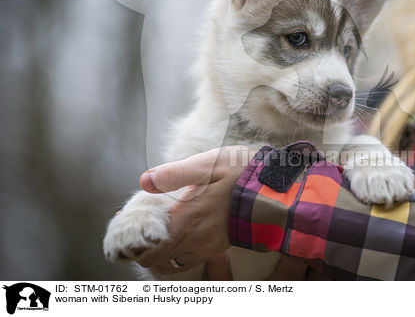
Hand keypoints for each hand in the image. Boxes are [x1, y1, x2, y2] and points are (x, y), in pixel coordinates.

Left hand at [134, 145, 254, 274]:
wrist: (278, 194)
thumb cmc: (243, 175)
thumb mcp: (208, 164)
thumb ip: (174, 173)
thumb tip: (144, 181)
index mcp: (186, 219)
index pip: (148, 243)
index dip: (131, 240)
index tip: (123, 226)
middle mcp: (194, 239)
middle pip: (156, 260)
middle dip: (140, 251)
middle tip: (132, 236)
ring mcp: (207, 246)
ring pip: (172, 264)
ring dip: (157, 256)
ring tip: (150, 241)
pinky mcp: (219, 246)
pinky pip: (188, 261)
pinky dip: (175, 257)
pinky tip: (176, 241)